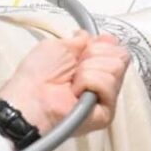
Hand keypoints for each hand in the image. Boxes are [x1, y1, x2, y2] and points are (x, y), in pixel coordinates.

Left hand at [0, 33, 129, 134]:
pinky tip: (76, 93)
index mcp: (94, 65)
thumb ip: (82, 39)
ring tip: (72, 83)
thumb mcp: (60, 45)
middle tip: (75, 69)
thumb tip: (96, 37)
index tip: (84, 49)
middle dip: (93, 55)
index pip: (117, 48)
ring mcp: (106, 98)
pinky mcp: (106, 113)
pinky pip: (108, 84)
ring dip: (88, 71)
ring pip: (115, 68)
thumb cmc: (37, 74)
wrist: (28, 97)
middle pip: (121, 56)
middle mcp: (103, 82)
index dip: (102, 44)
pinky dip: (89, 82)